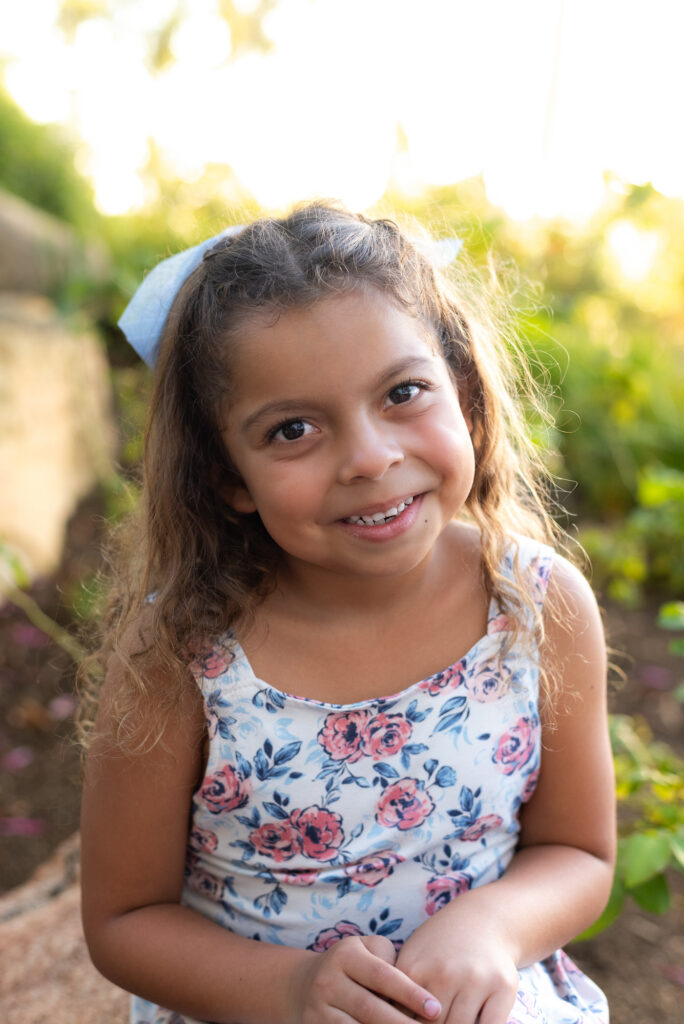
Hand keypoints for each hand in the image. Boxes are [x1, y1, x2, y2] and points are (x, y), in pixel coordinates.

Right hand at [290, 934, 442, 1023]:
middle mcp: (328, 980)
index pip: (382, 976)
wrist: (303, 984)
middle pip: (370, 1009)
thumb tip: (416, 992)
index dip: (410, 993)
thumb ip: (391, 962)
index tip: (435, 1009)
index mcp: (346, 955)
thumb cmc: (353, 966)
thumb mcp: (368, 950)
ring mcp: (318, 1008)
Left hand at [395, 907, 518, 1023]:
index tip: (404, 1022)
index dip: (402, 1023)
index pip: (400, 1017)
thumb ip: (397, 991)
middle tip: (429, 1021)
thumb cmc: (440, 946)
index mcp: (414, 968)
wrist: (483, 919)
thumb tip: (382, 1020)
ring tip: (448, 1021)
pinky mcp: (503, 987)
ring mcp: (475, 980)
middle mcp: (444, 974)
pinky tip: (472, 1022)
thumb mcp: (412, 958)